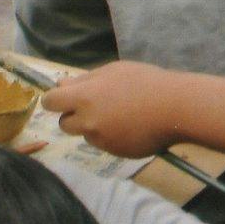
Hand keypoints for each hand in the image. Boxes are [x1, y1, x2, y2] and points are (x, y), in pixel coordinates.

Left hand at [42, 61, 184, 158]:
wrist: (174, 108)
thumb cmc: (143, 82)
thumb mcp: (112, 71)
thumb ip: (84, 80)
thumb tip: (61, 85)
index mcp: (84, 97)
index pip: (50, 102)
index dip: (54, 100)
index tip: (62, 98)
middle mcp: (88, 121)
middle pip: (64, 123)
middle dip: (72, 116)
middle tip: (91, 107)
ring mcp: (101, 139)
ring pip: (85, 135)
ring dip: (92, 127)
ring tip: (115, 116)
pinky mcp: (115, 152)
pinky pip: (103, 144)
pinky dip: (110, 137)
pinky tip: (127, 127)